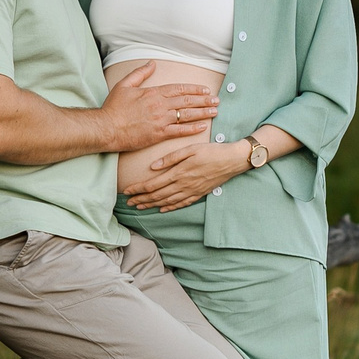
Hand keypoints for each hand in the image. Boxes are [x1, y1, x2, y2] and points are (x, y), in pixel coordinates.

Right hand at [96, 63, 217, 151]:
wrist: (107, 128)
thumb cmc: (113, 108)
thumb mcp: (124, 85)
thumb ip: (139, 73)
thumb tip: (152, 63)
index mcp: (153, 93)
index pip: (179, 89)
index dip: (194, 89)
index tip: (205, 90)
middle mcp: (160, 105)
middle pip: (187, 101)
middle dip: (204, 100)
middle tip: (216, 100)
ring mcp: (161, 120)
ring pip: (187, 115)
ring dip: (202, 113)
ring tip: (214, 111)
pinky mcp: (159, 134)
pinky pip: (180, 131)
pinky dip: (192, 129)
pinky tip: (202, 127)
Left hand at [122, 139, 247, 211]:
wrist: (232, 160)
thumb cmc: (211, 151)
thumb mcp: (190, 148)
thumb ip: (170, 158)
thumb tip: (153, 167)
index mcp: (179, 173)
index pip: (153, 184)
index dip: (138, 189)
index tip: (126, 191)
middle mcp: (183, 185)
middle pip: (157, 196)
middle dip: (141, 200)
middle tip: (128, 203)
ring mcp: (191, 191)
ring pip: (167, 202)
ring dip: (152, 205)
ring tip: (140, 207)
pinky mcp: (199, 194)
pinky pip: (181, 204)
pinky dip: (170, 208)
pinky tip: (162, 209)